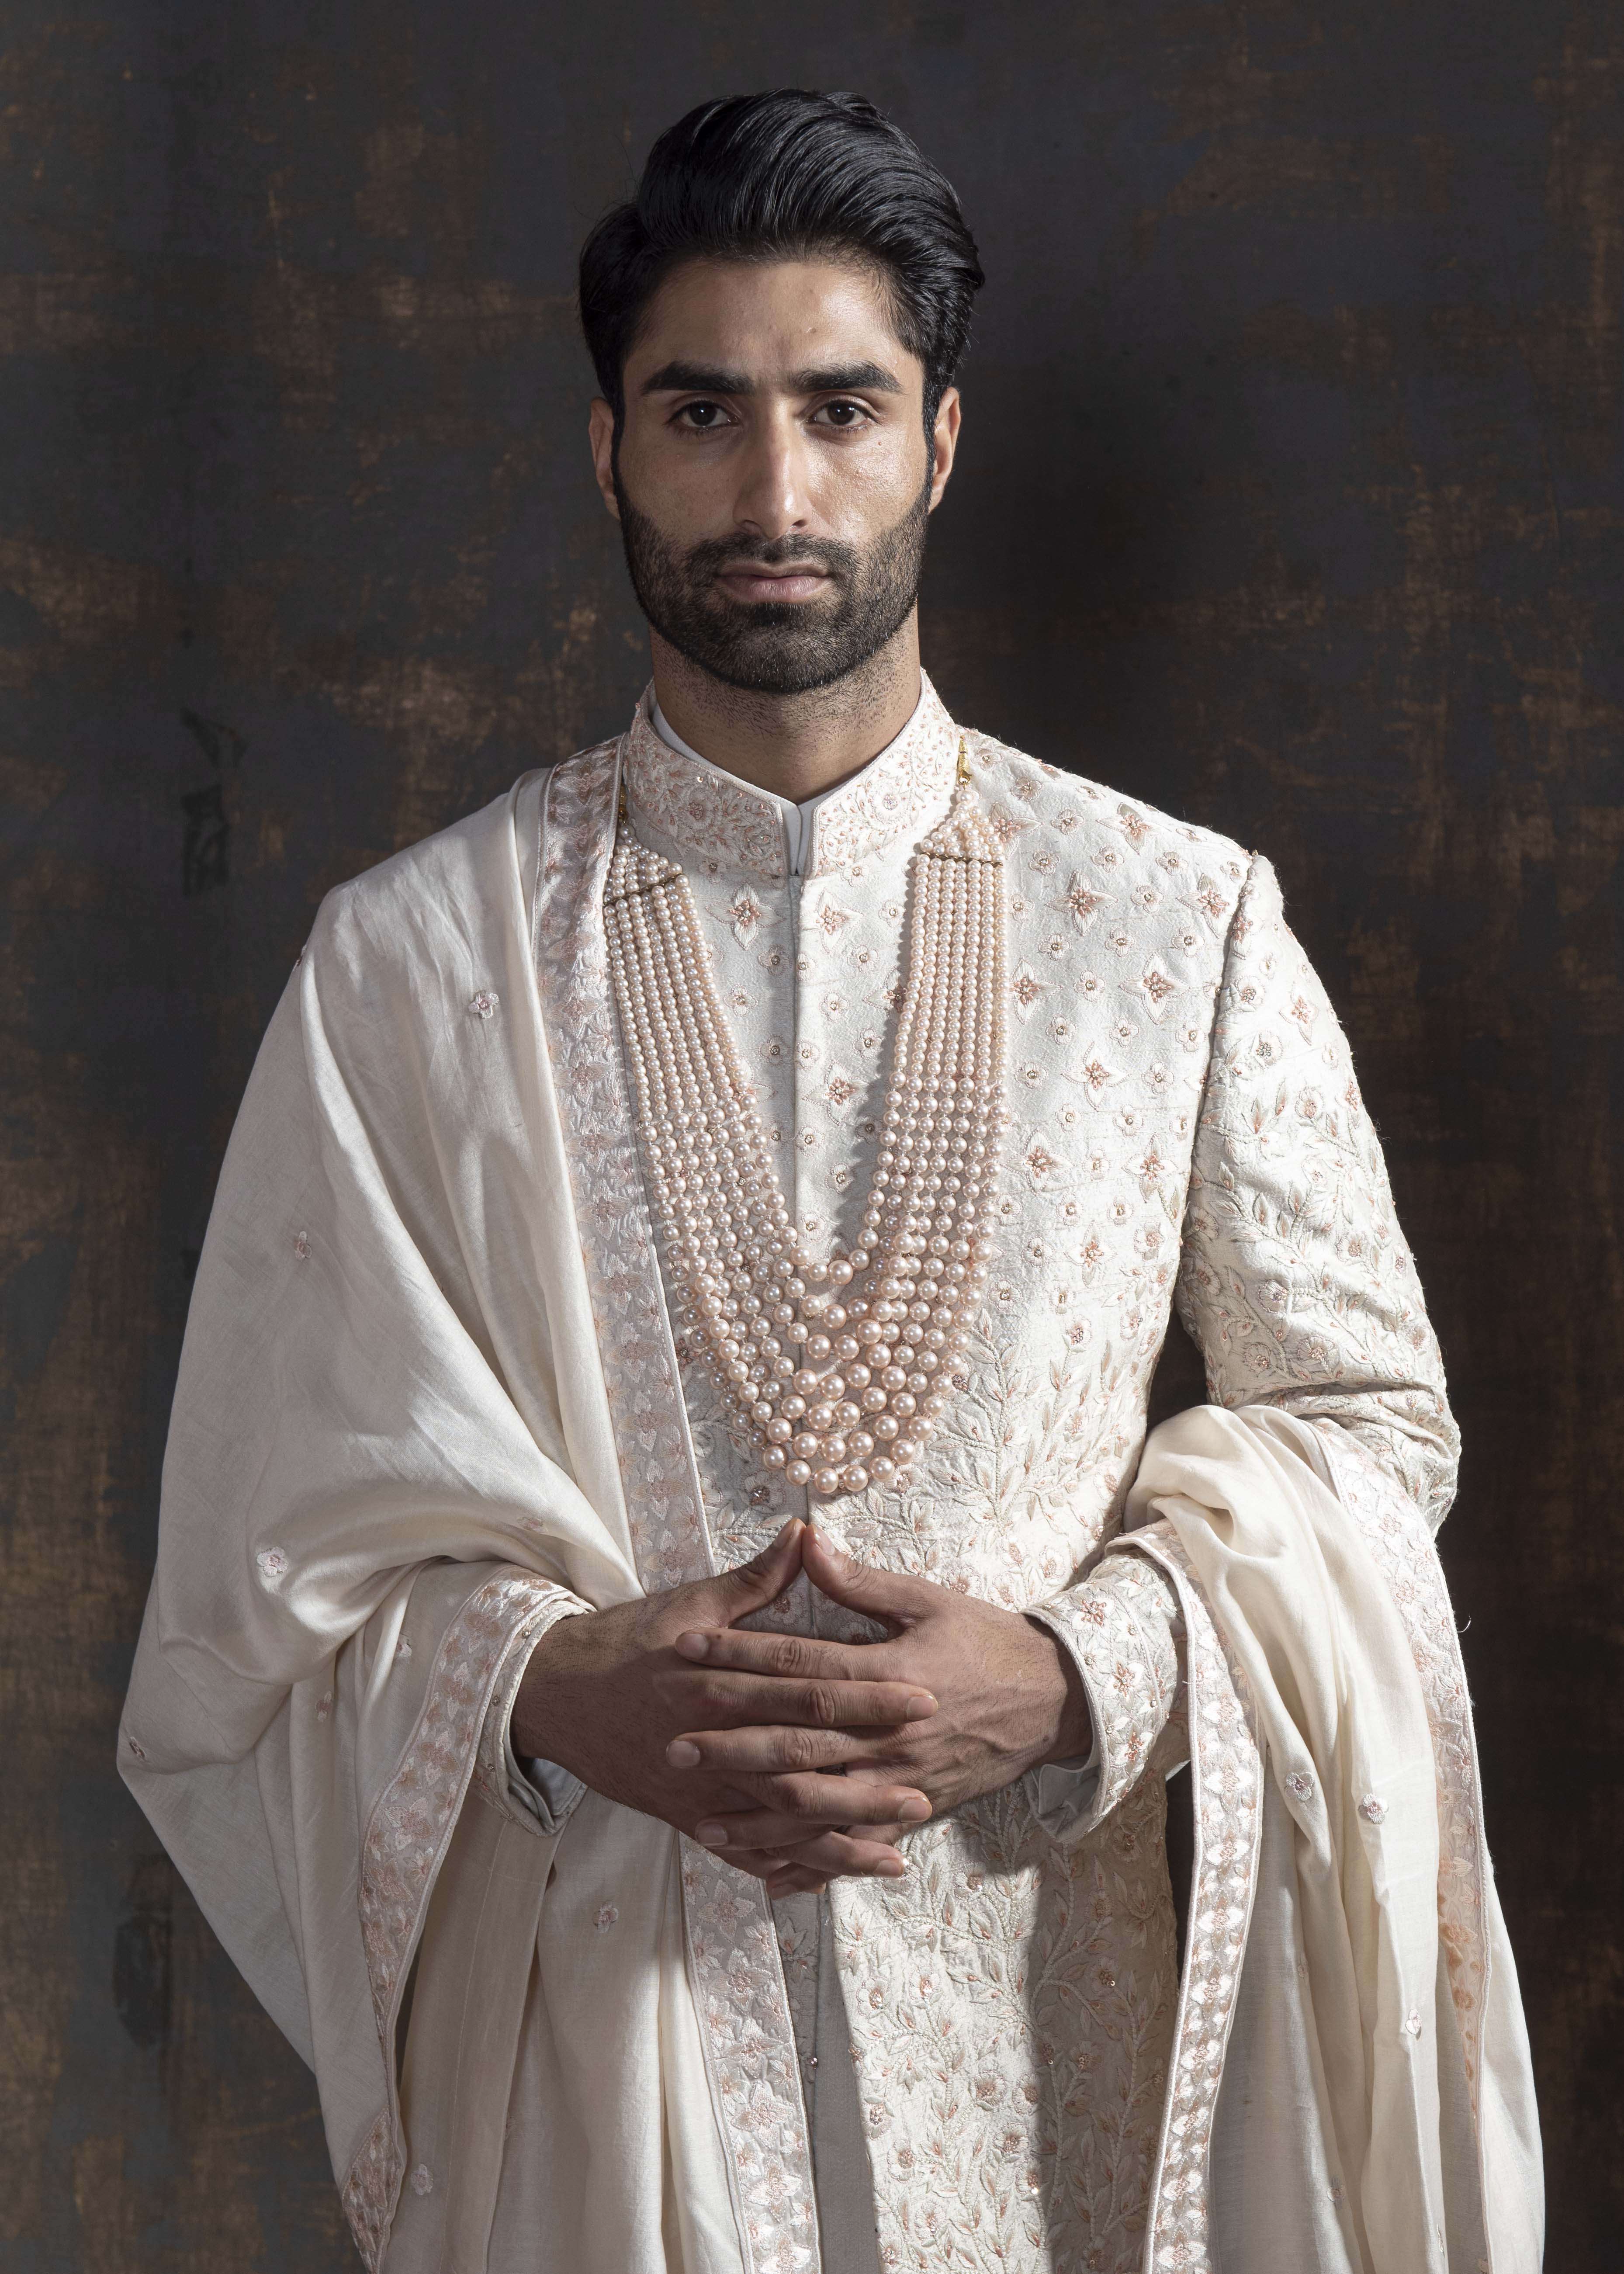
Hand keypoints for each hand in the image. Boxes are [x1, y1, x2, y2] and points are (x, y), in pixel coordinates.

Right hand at [509, 1521, 939, 1892]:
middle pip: (805, 1766)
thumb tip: (806, 1533)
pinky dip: (782, 1869)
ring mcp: (700, 1788)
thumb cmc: (627, 1642)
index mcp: (725, 1682)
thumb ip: (756, 1578)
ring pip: (780, 1823)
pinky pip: (741, 1853)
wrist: (554, 1693)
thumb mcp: (691, 1603)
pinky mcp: (684, 1816)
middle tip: (927, 1789)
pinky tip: (824, 1881)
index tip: (924, 1699)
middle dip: (868, 1781)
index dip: (871, 1697)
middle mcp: (717, 1741)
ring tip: (893, 1854)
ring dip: (837, 1841)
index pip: (813, 1691)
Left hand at [664, 1526, 1090, 1890]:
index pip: (798, 1664)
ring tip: (702, 1826)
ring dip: (759, 1821)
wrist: (1050, 1698)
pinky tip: (770, 1878)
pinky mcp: (914, 1811)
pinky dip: (813, 1865)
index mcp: (888, 1674)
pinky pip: (856, 1846)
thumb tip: (806, 1540)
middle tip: (674, 1747)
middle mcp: (889, 1734)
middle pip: (798, 1744)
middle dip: (731, 1748)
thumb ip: (860, 1580)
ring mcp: (900, 1781)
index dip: (739, 1653)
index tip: (686, 1646)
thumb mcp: (927, 1600)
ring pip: (819, 1808)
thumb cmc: (984, 1640)